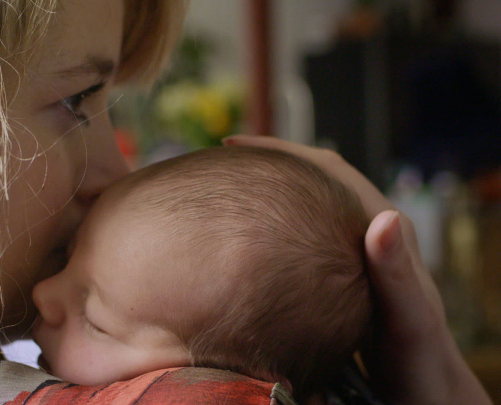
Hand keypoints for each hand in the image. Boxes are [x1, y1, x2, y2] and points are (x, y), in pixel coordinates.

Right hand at [223, 135, 490, 403]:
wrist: (422, 390)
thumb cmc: (418, 360)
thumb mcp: (410, 319)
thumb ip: (397, 272)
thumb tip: (384, 218)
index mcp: (384, 228)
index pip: (328, 169)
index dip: (282, 151)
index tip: (236, 146)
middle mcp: (364, 231)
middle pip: (310, 181)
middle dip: (268, 166)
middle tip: (222, 166)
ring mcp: (348, 252)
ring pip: (301, 208)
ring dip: (268, 195)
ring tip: (227, 194)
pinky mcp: (336, 273)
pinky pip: (298, 237)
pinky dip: (270, 230)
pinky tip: (247, 243)